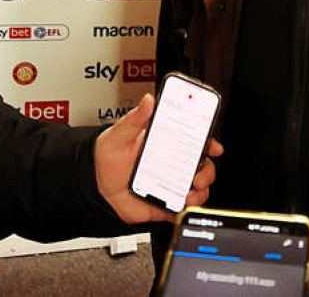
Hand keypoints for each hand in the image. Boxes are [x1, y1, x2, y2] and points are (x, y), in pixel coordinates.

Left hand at [94, 93, 223, 223]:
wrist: (94, 188)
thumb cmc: (108, 158)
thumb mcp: (120, 134)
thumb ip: (135, 119)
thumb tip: (148, 100)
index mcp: (166, 144)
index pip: (194, 140)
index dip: (209, 142)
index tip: (214, 146)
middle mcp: (172, 164)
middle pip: (202, 166)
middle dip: (208, 171)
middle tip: (199, 173)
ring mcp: (170, 184)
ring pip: (198, 188)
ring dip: (200, 191)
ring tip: (189, 192)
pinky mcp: (165, 204)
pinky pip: (182, 208)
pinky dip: (186, 208)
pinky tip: (181, 204)